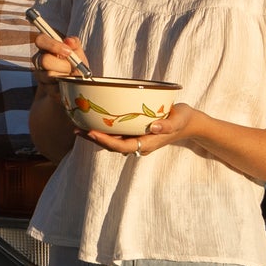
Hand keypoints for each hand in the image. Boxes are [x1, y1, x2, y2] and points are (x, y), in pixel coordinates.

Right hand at [30, 31, 90, 85]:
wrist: (76, 88)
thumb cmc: (76, 67)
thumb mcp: (79, 55)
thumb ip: (75, 45)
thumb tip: (69, 40)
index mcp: (47, 48)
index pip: (40, 40)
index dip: (53, 45)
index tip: (68, 52)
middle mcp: (40, 59)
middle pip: (44, 60)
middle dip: (62, 66)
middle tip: (71, 69)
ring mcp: (39, 74)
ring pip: (48, 75)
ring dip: (64, 78)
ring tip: (70, 78)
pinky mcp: (43, 88)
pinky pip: (52, 89)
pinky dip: (63, 87)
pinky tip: (66, 86)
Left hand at [82, 103, 198, 157]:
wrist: (188, 123)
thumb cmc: (184, 120)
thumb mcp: (180, 120)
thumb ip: (168, 125)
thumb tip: (154, 127)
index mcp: (148, 143)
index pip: (123, 146)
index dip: (106, 141)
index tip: (92, 133)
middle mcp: (139, 144)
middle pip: (113, 146)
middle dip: (95, 139)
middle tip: (77, 130)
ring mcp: (137, 140)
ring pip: (113, 141)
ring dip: (96, 136)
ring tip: (78, 127)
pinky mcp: (135, 134)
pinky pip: (117, 135)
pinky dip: (104, 130)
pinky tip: (92, 122)